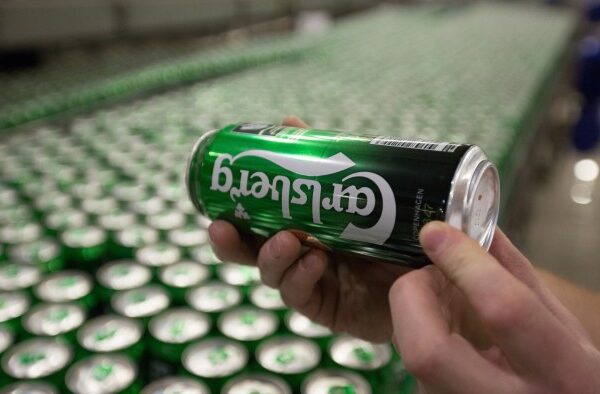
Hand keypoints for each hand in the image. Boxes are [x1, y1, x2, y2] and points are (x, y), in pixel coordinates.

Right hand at [207, 116, 408, 341]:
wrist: (437, 271)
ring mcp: (314, 282)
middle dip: (233, 243)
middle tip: (221, 227)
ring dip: (271, 256)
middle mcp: (302, 255)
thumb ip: (326, 157)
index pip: (257, 225)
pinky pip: (302, 296)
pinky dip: (302, 276)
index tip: (217, 205)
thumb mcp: (362, 187)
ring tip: (288, 239)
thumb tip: (287, 122)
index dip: (232, 218)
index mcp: (302, 227)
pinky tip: (314, 260)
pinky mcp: (328, 307)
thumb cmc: (396, 227)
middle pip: (253, 254)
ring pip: (273, 275)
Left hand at [390, 221, 599, 392]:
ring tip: (440, 294)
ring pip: (411, 356)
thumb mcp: (560, 323)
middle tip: (428, 270)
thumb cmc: (567, 373)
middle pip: (428, 351)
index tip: (437, 232)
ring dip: (414, 309)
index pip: (501, 309)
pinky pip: (411, 362)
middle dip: (414, 295)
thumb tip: (473, 223)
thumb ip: (515, 273)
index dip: (463, 263)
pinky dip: (416, 328)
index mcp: (559, 373)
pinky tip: (440, 322)